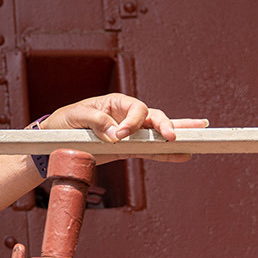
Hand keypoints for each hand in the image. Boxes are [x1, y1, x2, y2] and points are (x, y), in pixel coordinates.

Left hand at [40, 93, 207, 162]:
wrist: (55, 139)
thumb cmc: (64, 122)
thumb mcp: (75, 117)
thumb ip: (95, 122)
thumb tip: (116, 134)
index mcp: (116, 103)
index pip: (135, 108)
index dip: (133, 122)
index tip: (120, 136)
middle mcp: (127, 115)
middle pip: (153, 117)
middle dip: (165, 125)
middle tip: (172, 136)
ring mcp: (131, 133)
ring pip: (158, 132)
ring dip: (178, 133)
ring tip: (201, 133)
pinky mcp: (129, 149)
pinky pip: (151, 151)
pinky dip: (166, 154)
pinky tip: (184, 154)